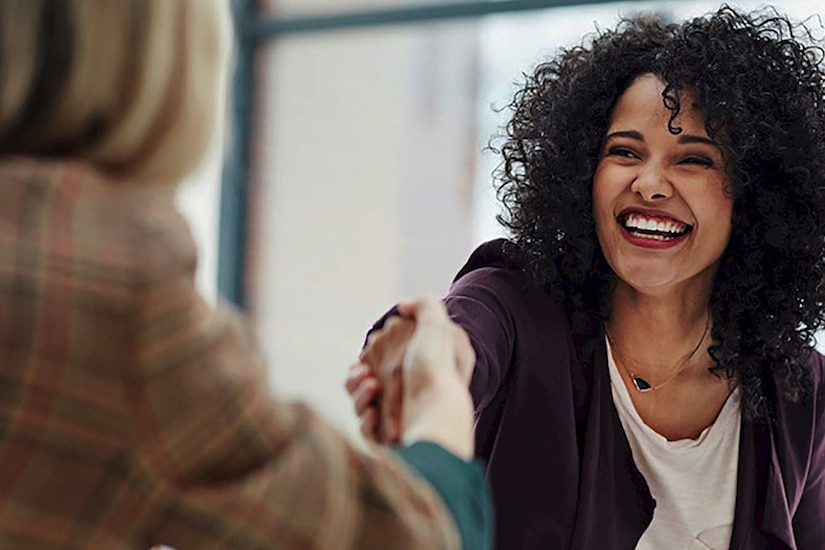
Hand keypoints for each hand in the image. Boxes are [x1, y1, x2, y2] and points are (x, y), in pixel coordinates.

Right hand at [352, 297, 475, 459]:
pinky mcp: (390, 442)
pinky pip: (367, 430)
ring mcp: (400, 421)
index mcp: (422, 373)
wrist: (436, 418)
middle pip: (367, 383)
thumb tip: (403, 307)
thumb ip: (423, 306)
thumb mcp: (437, 327)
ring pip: (362, 406)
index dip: (372, 356)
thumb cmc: (437, 372)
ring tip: (370, 387)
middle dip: (357, 376)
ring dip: (358, 394)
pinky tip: (373, 414)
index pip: (387, 362)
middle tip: (363, 373)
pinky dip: (366, 420)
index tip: (367, 352)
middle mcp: (411, 398)